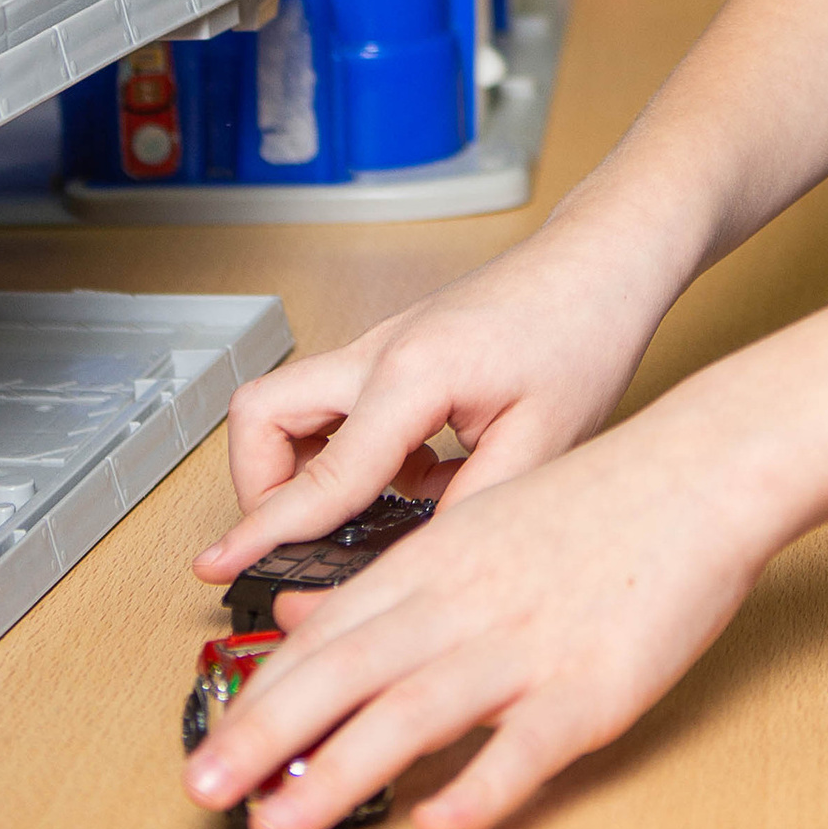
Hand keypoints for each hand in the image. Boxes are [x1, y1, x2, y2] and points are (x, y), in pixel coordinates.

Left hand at [182, 390, 773, 828]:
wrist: (703, 468)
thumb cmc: (599, 502)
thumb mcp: (478, 523)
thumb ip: (388, 579)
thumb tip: (299, 620)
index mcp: (439, 562)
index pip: (327, 636)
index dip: (260, 695)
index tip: (205, 750)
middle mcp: (469, 601)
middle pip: (349, 673)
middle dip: (267, 736)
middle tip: (206, 793)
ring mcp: (529, 644)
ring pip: (415, 710)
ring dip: (339, 772)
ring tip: (282, 825)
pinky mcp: (593, 686)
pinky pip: (525, 746)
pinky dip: (476, 788)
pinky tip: (433, 827)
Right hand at [191, 223, 666, 593]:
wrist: (607, 260)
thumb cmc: (586, 330)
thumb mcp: (543, 442)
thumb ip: (470, 510)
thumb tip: (413, 568)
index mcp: (413, 372)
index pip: (323, 475)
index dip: (269, 533)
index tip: (220, 568)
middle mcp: (380, 351)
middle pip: (262, 414)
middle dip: (262, 486)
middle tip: (297, 537)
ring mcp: (383, 347)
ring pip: (292, 406)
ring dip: (305, 468)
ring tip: (369, 514)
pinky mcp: (398, 354)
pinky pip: (340, 410)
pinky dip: (356, 455)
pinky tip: (422, 479)